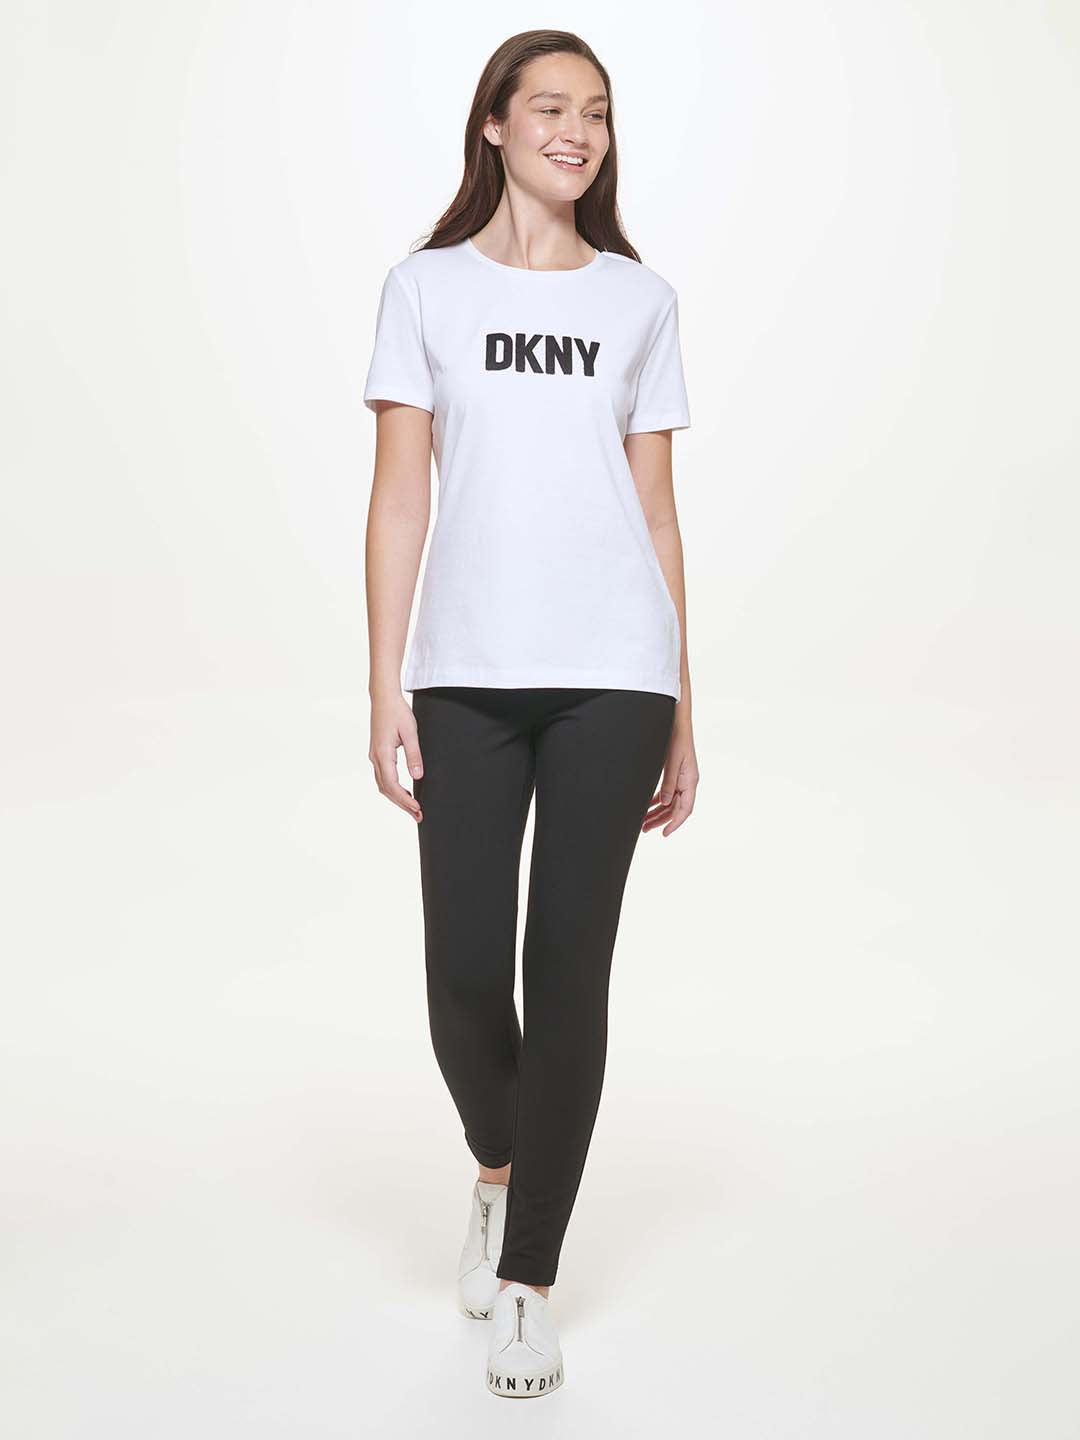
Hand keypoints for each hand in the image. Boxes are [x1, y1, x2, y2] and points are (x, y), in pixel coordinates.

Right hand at [369, 690, 423, 822]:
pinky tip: (404, 792)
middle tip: (419, 816)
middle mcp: (375, 758)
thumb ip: (414, 755)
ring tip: (413, 809)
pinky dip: (393, 789)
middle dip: (403, 804)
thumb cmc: (398, 712)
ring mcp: (374, 757)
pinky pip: (383, 778)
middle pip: (387, 790)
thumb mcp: (410, 732)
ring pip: (383, 785)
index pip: (393, 785)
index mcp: (383, 754)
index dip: (405, 799)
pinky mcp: (377, 754)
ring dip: (397, 799)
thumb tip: (417, 776)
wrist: (383, 698)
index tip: (418, 808)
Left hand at [642, 719, 698, 835]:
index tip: (664, 834)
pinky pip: (668, 792)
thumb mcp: (671, 762)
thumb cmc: (676, 738)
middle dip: (661, 820)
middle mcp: (688, 782)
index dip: (675, 823)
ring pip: (670, 802)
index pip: (685, 809)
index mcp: (690, 780)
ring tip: (643, 821)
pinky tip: (647, 806)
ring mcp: (682, 778)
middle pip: (676, 808)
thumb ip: (668, 783)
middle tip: (645, 829)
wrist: (677, 721)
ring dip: (658, 812)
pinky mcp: (675, 773)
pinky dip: (657, 801)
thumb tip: (664, 804)